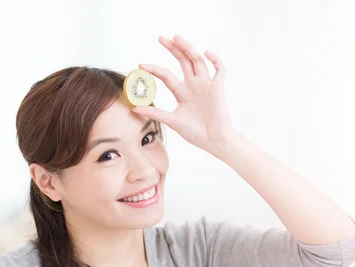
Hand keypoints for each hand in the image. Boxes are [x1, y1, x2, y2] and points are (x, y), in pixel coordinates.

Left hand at [132, 35, 239, 155]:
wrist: (214, 141)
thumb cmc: (195, 133)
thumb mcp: (171, 121)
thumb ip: (155, 113)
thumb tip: (134, 108)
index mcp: (182, 92)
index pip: (166, 75)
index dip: (154, 69)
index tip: (141, 65)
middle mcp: (193, 85)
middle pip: (183, 62)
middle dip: (173, 49)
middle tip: (161, 38)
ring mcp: (206, 85)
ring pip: (197, 61)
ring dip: (188, 48)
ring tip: (177, 38)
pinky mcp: (218, 88)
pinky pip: (220, 69)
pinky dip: (215, 60)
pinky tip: (207, 53)